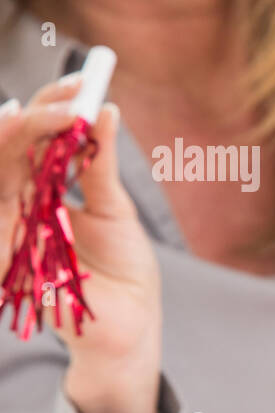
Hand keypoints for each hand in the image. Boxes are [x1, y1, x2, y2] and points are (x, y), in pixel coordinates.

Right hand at [0, 78, 161, 412]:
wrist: (125, 328)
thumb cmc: (123, 274)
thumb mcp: (116, 211)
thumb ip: (101, 166)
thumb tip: (107, 111)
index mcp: (50, 191)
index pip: (42, 139)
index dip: (58, 109)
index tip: (86, 84)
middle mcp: (26, 202)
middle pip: (17, 144)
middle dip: (42, 112)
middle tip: (72, 92)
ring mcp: (14, 223)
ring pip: (1, 164)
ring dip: (21, 133)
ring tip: (45, 110)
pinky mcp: (7, 246)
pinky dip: (5, 166)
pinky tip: (15, 132)